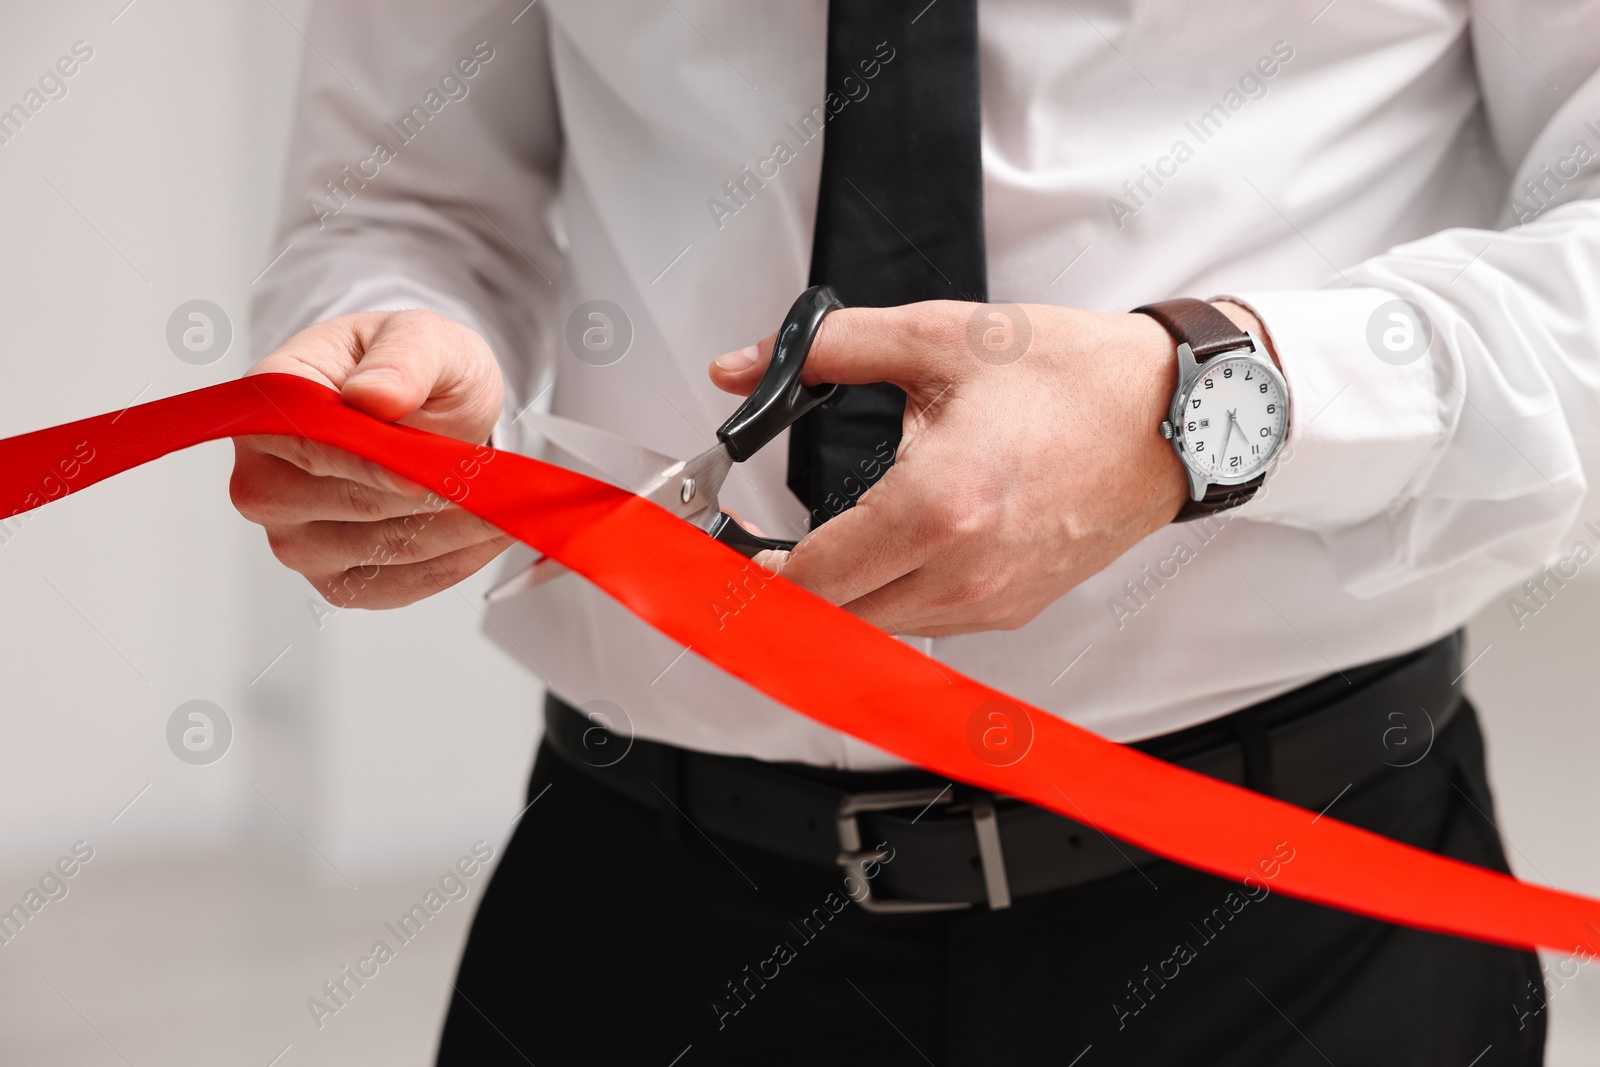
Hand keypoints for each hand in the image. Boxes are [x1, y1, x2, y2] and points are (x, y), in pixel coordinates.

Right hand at [230, 310, 512, 608]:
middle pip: (350, 504)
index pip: (305, 445)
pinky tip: (486, 530)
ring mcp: (293, 536)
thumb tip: (373, 394)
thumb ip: (401, 358)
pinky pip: (399, 585)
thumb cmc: (411, 367)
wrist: (428, 405)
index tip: (423, 468)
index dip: (369, 462)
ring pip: (386, 548)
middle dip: (430, 493)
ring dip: (457, 528)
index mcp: (269, 403)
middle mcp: (264, 478)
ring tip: (502, 497)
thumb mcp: (421, 337)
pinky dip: (455, 560)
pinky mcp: (334, 578)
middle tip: (490, 478)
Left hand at [709, 300, 1267, 636]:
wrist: (1180, 415)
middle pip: (836, 619)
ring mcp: (993, 601)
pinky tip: (891, 551)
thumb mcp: (941, 339)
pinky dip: (893, 598)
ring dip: (841, 596)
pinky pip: (927, 624)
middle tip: (758, 550)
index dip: (753, 572)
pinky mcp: (1016, 608)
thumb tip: (740, 369)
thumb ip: (828, 350)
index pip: (811, 577)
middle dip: (789, 589)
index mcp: (937, 508)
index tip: (726, 549)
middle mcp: (964, 573)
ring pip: (879, 628)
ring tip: (823, 546)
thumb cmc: (1075, 377)